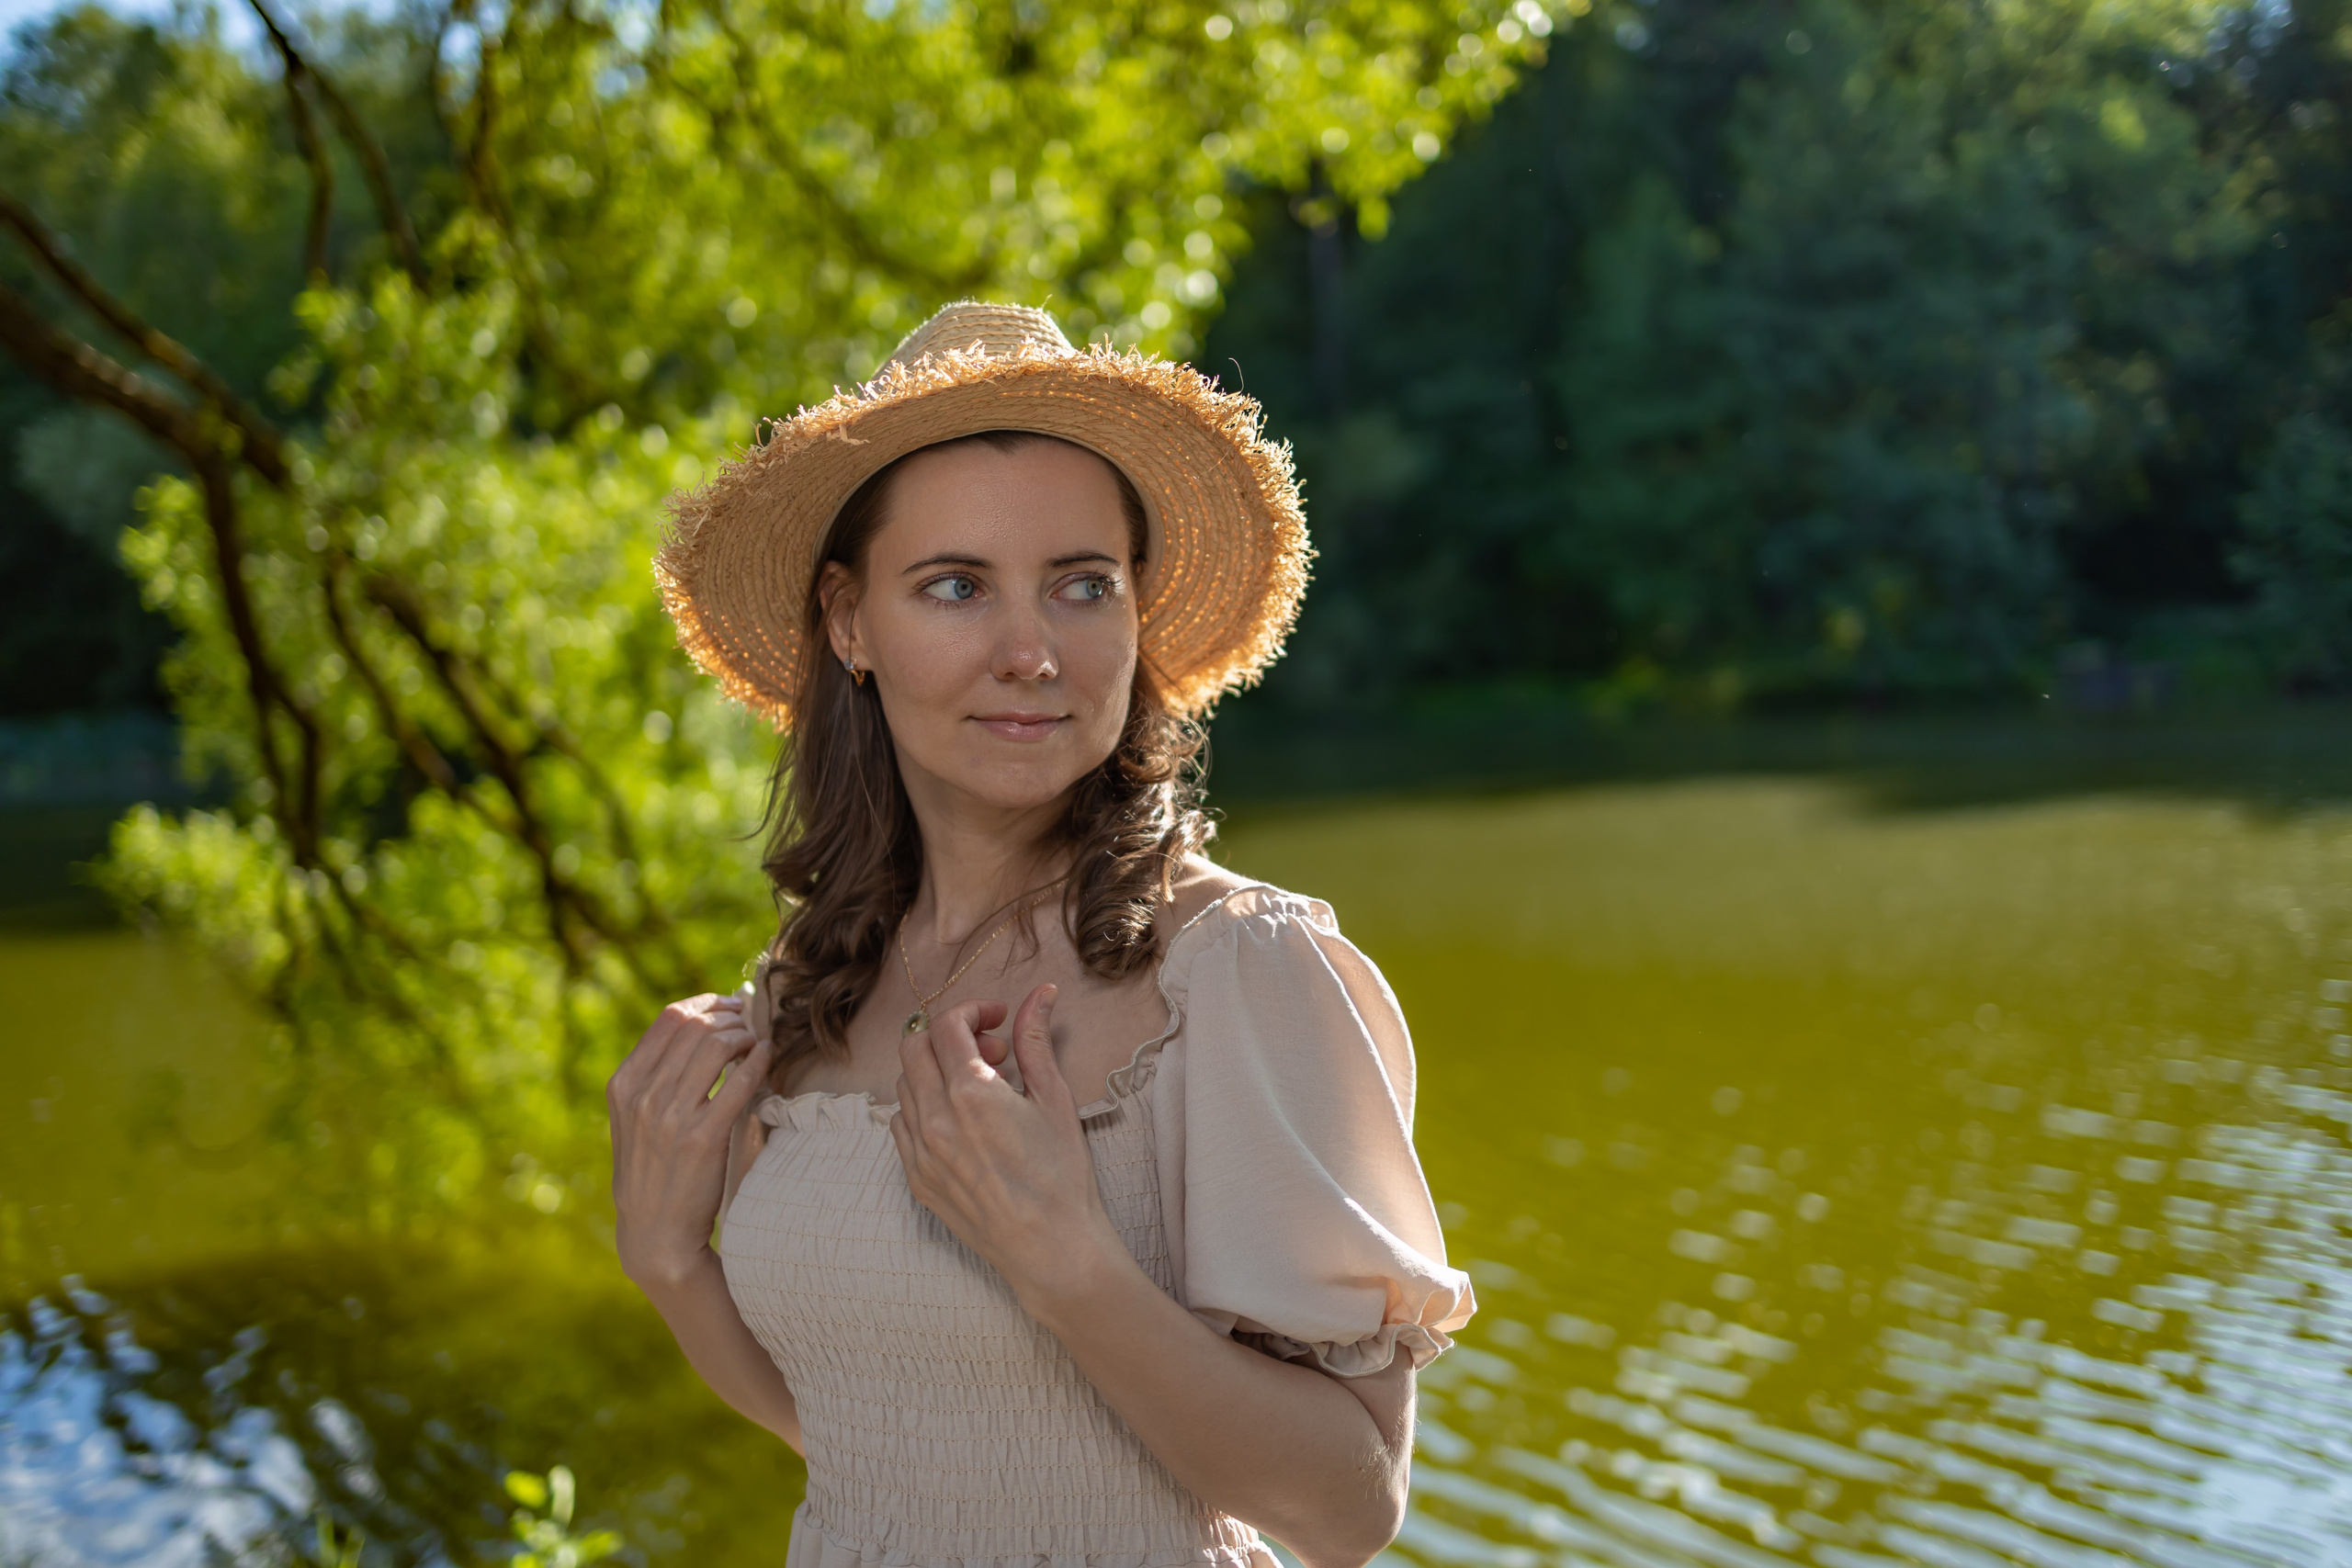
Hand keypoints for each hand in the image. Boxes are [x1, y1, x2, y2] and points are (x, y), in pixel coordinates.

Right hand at [608, 991, 774, 1289]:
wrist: (655, 1232)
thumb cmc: (653, 1171)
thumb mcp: (634, 1120)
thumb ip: (654, 1077)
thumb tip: (698, 1029)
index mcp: (623, 1084)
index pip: (670, 1019)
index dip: (707, 1003)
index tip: (730, 1004)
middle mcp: (642, 1096)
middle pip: (696, 1026)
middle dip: (732, 1016)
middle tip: (752, 1023)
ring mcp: (670, 1117)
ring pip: (717, 1045)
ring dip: (746, 1035)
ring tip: (758, 1042)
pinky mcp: (701, 1139)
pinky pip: (737, 1082)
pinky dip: (758, 1061)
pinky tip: (767, 1057)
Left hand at [888, 985, 1123, 1298]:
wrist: (1050, 1247)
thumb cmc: (1061, 1176)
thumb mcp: (1055, 1099)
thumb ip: (1036, 1040)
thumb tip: (1041, 993)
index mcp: (971, 1093)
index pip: (948, 1026)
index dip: (974, 1011)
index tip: (999, 1019)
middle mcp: (934, 1119)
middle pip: (914, 1048)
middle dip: (949, 1036)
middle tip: (991, 1051)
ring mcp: (919, 1152)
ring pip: (904, 1085)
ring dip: (935, 1071)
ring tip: (980, 1088)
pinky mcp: (916, 1179)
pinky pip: (901, 1126)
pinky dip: (923, 1108)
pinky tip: (959, 1121)